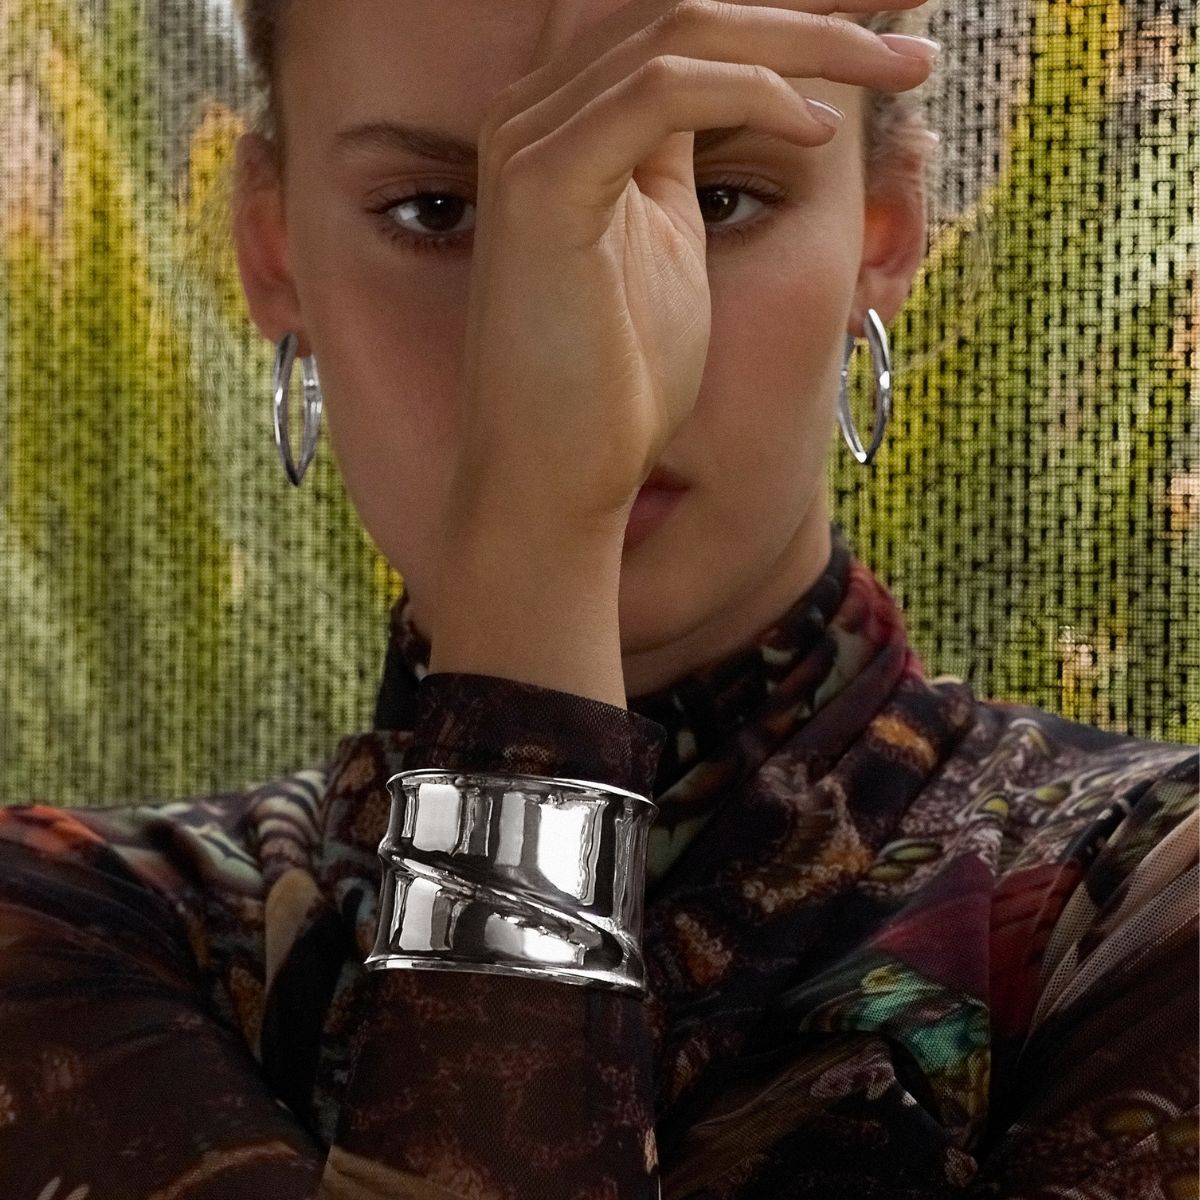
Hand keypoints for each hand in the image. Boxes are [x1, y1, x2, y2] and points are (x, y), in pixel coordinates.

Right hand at [442, 0, 935, 542]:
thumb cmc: (618, 387)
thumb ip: (685, 162)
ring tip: (900, 67)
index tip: (880, 25)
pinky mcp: (544, 184)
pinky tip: (815, 132)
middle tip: (915, 40)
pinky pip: (664, 93)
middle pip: (687, 7)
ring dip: (809, 40)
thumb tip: (759, 98)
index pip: (678, 25)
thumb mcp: (669, 248)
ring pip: (685, 30)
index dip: (782, 12)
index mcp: (565, 125)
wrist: (557, 481)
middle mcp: (536, 113)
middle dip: (813, 6)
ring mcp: (531, 143)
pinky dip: (753, 96)